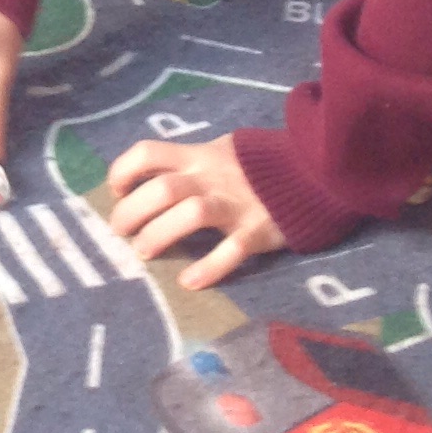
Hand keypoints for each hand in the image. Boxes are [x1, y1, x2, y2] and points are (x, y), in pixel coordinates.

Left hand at [105, 135, 284, 290]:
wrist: (314, 171)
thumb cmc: (258, 165)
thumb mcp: (221, 150)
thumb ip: (189, 161)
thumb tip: (147, 178)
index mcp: (199, 156)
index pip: (149, 152)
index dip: (123, 170)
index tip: (117, 191)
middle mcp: (212, 178)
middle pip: (162, 189)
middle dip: (132, 211)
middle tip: (121, 232)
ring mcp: (235, 204)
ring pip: (190, 214)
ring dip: (160, 234)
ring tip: (145, 252)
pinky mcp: (257, 231)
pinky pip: (231, 251)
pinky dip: (208, 268)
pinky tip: (189, 281)